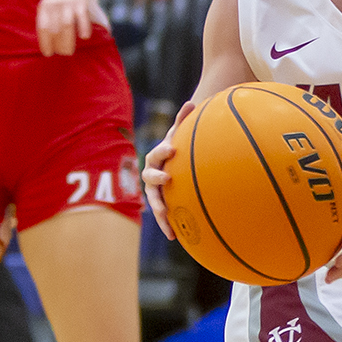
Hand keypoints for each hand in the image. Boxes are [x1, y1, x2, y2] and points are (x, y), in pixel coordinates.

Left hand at [37, 0, 108, 56]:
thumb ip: (50, 22)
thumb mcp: (50, 7)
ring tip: (70, 52)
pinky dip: (83, 28)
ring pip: (66, 25)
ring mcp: (68, 3)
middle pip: (54, 30)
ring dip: (67, 41)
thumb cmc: (63, 0)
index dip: (44, 42)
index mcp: (44, 8)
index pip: (42, 28)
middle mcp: (54, 5)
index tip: (48, 54)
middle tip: (63, 53)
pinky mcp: (81, 1)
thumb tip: (48, 47)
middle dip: (58, 45)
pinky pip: (82, 17)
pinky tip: (84, 37)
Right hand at [141, 101, 194, 239]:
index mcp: (157, 158)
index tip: (172, 149)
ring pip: (155, 202)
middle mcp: (152, 175)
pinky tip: (177, 238)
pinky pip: (165, 215)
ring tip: (167, 221)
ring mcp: (156, 191)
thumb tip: (191, 102)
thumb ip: (184, 120)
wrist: (173, 162)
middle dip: (157, 180)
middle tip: (167, 180)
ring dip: (160, 211)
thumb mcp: (181, 134)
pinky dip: (169, 225)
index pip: (157, 154)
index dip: (163, 152)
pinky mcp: (163, 204)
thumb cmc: (179, 146)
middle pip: (150, 179)